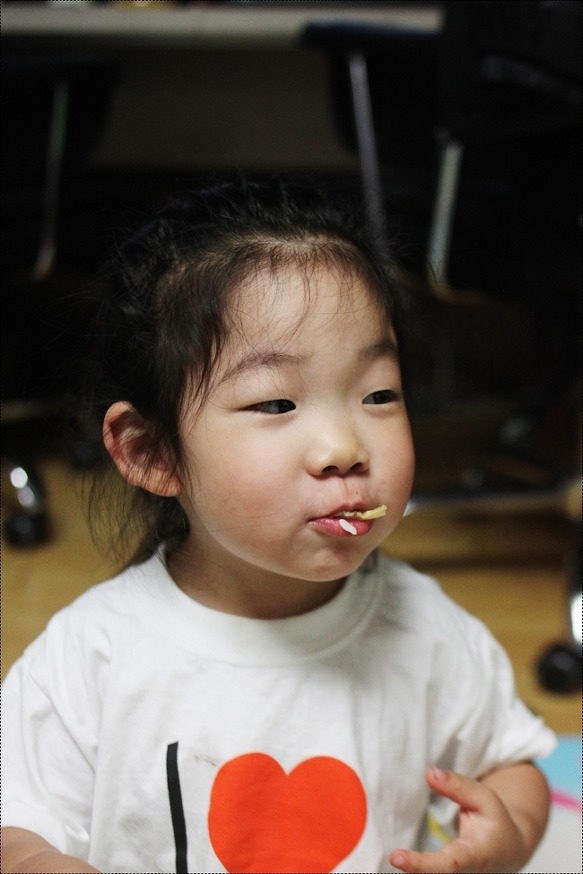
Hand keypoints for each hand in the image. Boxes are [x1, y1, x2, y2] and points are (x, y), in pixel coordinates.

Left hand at [389, 766, 532, 872]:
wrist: (508, 851)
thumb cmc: (494, 821)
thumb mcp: (483, 798)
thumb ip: (458, 786)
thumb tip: (429, 773)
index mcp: (477, 856)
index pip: (450, 864)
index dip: (422, 864)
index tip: (395, 858)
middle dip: (416, 871)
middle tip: (394, 858)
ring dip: (416, 872)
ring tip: (399, 860)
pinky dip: (417, 871)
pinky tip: (405, 863)